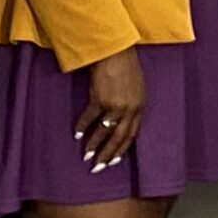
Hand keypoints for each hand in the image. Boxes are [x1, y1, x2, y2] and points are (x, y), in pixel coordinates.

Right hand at [77, 49, 146, 171]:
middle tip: (98, 167)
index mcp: (140, 107)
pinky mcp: (100, 99)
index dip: (122, 149)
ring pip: (103, 132)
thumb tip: (122, 118)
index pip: (132, 134)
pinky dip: (82, 127)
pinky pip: (89, 118)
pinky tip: (77, 134)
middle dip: (107, 155)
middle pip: (118, 139)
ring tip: (86, 156)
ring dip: (94, 146)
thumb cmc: (125, 64)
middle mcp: (129, 109)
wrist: (115, 50)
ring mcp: (114, 105)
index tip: (113, 161)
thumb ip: (131, 103)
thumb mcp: (136, 86)